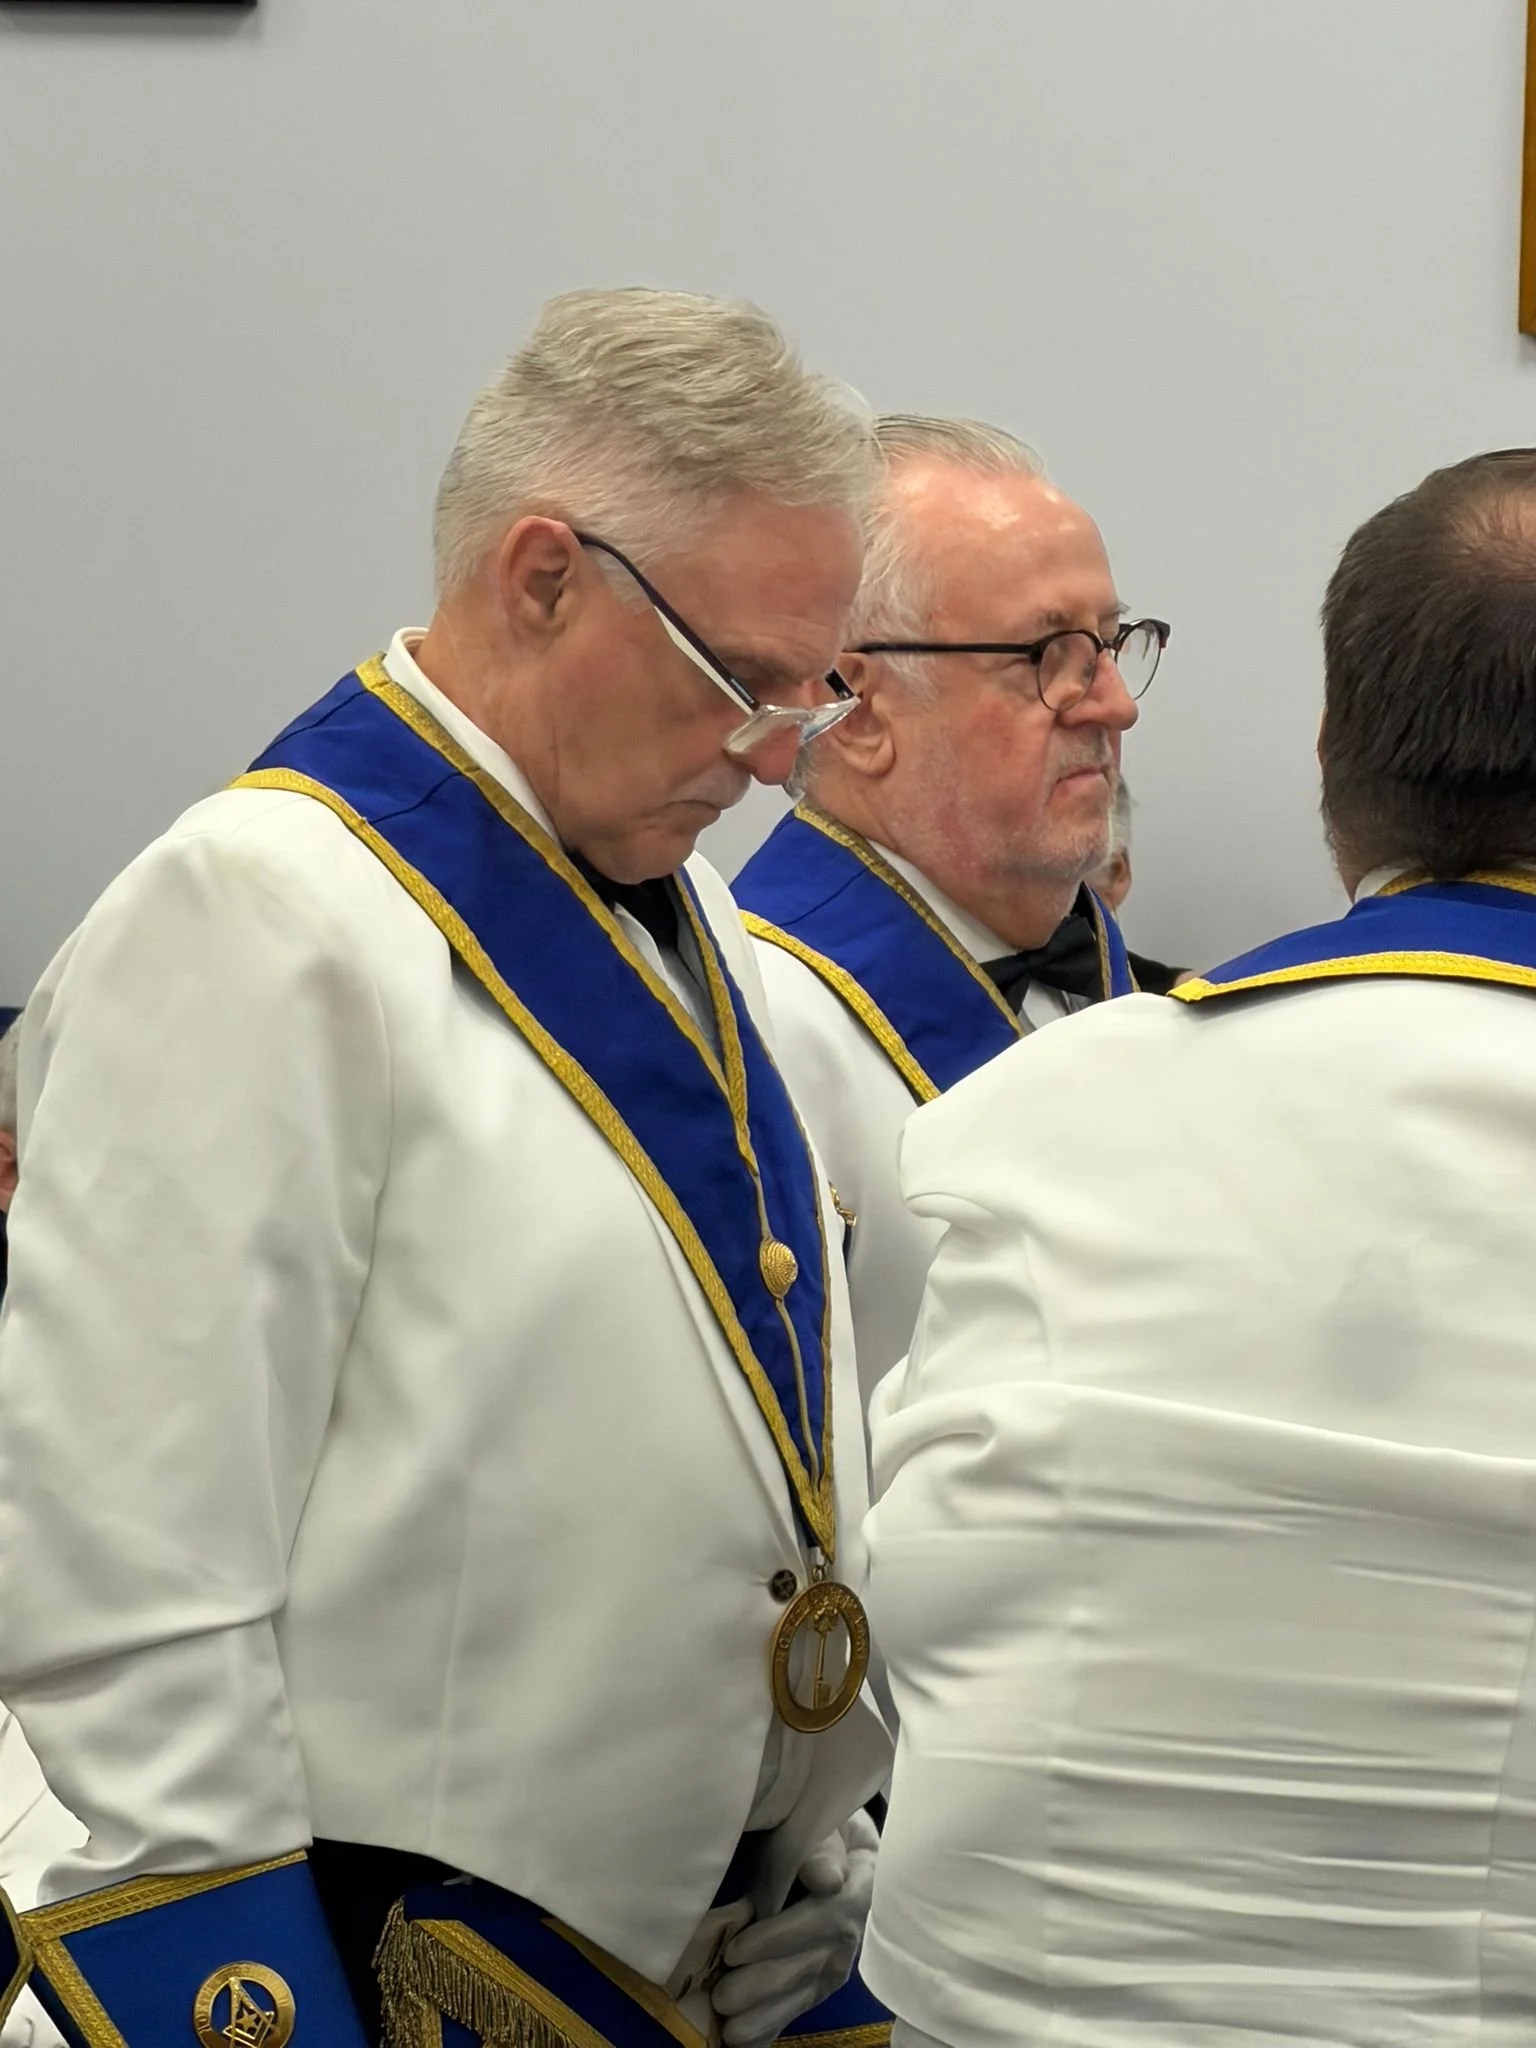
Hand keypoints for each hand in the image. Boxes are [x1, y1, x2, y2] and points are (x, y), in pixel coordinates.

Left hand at [710, 1812, 877, 2045]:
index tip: (737, 1949)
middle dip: (765, 1983)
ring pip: (807, 1989)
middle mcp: (858, 1927)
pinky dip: (774, 2024)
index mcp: (864, 1880)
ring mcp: (841, 1957)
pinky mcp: (825, 1977)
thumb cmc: (824, 1823)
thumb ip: (821, 1843)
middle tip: (722, 1996)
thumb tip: (826, 1879)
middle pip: (813, 1961)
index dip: (781, 1936)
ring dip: (768, 2012)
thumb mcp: (825, 1819)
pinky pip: (802, 2004)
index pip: (825, 1915)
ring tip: (730, 2029)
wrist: (843, 1840)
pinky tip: (748, 2041)